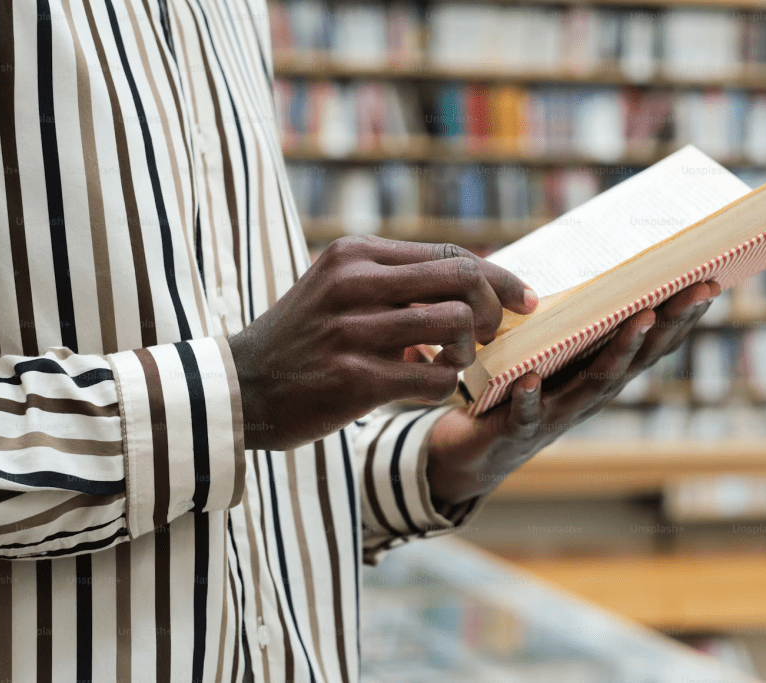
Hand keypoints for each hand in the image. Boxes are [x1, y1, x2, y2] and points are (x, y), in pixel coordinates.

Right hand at [229, 236, 536, 450]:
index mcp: (356, 254)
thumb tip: (478, 282)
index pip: (450, 254)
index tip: (524, 299)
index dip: (499, 277)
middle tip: (491, 334)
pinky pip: (434, 379)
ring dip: (466, 353)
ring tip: (449, 364)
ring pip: (454, 328)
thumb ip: (399, 281)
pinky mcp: (354, 378)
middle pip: (462, 280)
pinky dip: (443, 386)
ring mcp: (353, 330)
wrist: (240, 388)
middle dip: (492, 309)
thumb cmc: (304, 338)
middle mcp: (354, 283)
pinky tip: (424, 387)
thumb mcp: (340, 288)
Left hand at [426, 281, 718, 504]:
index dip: (681, 318)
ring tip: (642, 319)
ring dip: (621, 350)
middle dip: (668, 324)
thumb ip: (571, 323)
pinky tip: (528, 380)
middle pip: (636, 359)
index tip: (710, 282)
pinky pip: (525, 414)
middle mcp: (588, 395)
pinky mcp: (516, 430)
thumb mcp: (550, 354)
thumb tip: (591, 267)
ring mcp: (556, 414)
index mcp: (599, 373)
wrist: (476, 451)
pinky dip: (528, 398)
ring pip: (595, 383)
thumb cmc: (517, 393)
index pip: (650, 345)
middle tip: (697, 290)